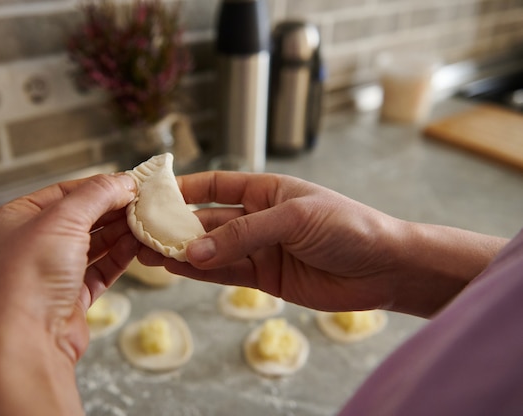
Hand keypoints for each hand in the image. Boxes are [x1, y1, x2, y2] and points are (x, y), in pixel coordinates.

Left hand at [0, 173, 137, 415]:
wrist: (24, 341)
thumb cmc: (28, 275)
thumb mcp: (63, 220)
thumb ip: (97, 195)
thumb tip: (124, 181)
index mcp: (17, 218)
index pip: (64, 192)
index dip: (99, 186)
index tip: (131, 183)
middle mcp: (30, 244)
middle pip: (81, 218)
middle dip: (112, 210)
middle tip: (144, 203)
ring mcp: (50, 272)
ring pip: (92, 245)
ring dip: (118, 233)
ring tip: (145, 223)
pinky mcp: (69, 298)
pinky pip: (98, 271)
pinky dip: (118, 257)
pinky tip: (136, 246)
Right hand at [139, 171, 506, 316]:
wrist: (383, 267)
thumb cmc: (348, 226)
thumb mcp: (294, 218)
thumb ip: (243, 234)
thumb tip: (195, 250)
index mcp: (265, 189)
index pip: (215, 185)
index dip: (184, 188)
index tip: (152, 193)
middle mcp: (257, 217)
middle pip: (207, 220)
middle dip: (175, 226)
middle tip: (140, 231)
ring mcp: (259, 248)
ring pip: (210, 249)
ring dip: (181, 251)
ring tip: (147, 252)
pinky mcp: (264, 277)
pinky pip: (225, 272)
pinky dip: (201, 272)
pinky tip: (177, 268)